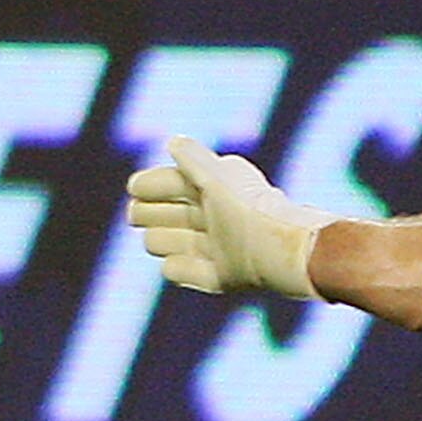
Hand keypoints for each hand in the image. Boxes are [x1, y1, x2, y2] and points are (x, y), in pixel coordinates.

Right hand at [125, 135, 328, 297]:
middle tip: (134, 214)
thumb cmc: (251, 212)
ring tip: (150, 240)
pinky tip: (167, 265)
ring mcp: (225, 249)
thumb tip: (174, 142)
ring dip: (164, 240)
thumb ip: (193, 160)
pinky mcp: (228, 278)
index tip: (133, 188)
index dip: (156, 184)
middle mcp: (221, 218)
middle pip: (179, 214)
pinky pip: (197, 273)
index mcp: (219, 190)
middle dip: (155, 212)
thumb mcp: (217, 180)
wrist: (288, 254)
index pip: (179, 184)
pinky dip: (181, 268)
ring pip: (184, 243)